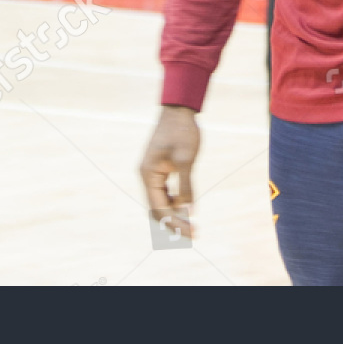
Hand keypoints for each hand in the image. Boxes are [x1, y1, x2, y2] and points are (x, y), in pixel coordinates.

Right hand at [140, 105, 199, 239]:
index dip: (175, 223)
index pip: (160, 209)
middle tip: (194, 233)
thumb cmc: (181, 132)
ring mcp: (153, 173)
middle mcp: (147, 176)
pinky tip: (188, 206)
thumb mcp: (186, 159)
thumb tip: (188, 209)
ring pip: (162, 201)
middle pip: (158, 209)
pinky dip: (175, 201)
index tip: (192, 232)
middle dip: (174, 223)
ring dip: (175, 213)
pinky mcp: (161, 169)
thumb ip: (185, 185)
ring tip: (192, 224)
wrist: (179, 110)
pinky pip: (166, 191)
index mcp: (148, 175)